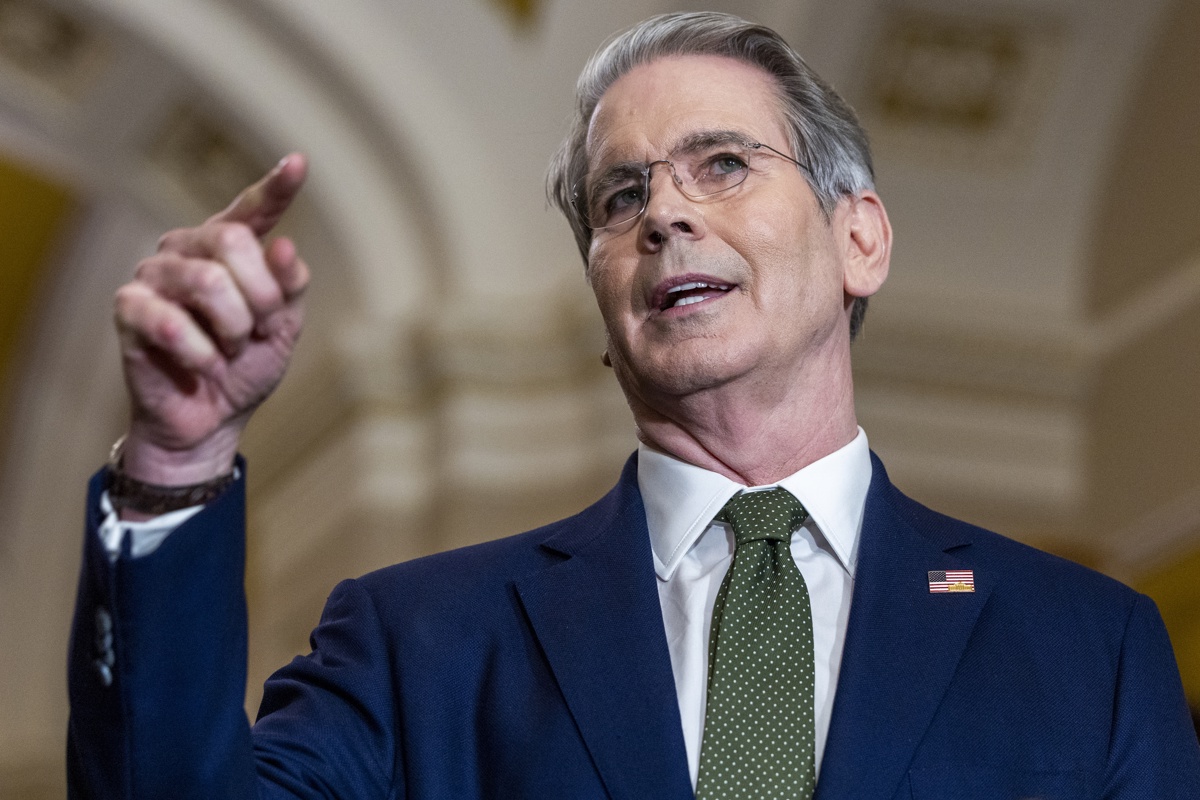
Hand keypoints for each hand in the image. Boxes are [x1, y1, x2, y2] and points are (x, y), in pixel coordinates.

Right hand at [114, 153, 309, 484]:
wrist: (210, 419)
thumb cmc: (245, 367)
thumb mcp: (283, 328)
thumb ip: (290, 286)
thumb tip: (284, 244)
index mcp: (228, 247)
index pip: (252, 210)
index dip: (276, 187)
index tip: (300, 163)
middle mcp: (188, 249)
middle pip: (234, 242)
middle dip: (262, 297)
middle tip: (261, 331)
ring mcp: (154, 275)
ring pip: (208, 281)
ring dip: (234, 329)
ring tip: (231, 351)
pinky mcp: (128, 309)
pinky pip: (171, 321)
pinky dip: (202, 354)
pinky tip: (205, 366)